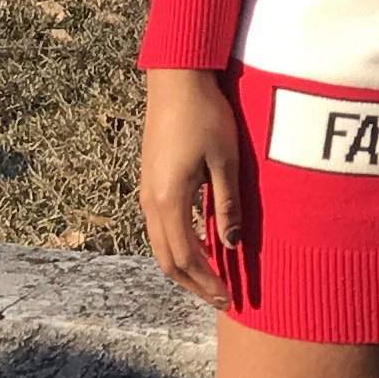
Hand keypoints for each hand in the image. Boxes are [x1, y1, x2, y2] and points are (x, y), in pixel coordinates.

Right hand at [140, 67, 244, 303]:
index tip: (229, 297)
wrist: (176, 80)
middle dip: (194, 284)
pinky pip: (160, 227)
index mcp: (169, 200)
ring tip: (212, 278)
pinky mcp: (150, 181)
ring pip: (161, 245)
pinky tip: (201, 245)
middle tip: (221, 297)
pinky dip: (179, 246)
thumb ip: (227, 206)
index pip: (187, 258)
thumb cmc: (205, 115)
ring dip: (185, 266)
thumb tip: (231, 246)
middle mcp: (150, 201)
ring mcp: (146, 191)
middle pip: (167, 260)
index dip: (207, 282)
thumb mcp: (225, 162)